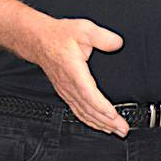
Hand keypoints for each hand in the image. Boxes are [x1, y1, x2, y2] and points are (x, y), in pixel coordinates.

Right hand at [27, 17, 126, 135]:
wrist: (38, 40)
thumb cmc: (59, 36)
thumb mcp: (83, 29)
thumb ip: (102, 37)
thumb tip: (117, 43)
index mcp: (73, 70)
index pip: (88, 93)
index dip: (101, 106)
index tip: (113, 115)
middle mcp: (68, 84)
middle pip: (88, 108)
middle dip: (107, 121)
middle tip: (123, 129)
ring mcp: (66, 90)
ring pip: (83, 112)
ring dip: (100, 124)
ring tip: (116, 131)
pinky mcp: (66, 92)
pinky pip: (78, 111)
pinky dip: (90, 120)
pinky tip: (100, 125)